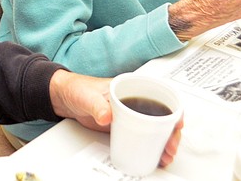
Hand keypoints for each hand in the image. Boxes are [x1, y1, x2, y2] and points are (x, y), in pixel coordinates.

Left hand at [48, 70, 183, 164]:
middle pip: (162, 115)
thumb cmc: (76, 88)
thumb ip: (97, 105)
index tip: (178, 122)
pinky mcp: (124, 125)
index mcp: (131, 85)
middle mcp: (134, 99)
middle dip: (171, 131)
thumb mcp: (87, 96)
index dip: (173, 108)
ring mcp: (131, 113)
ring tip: (166, 154)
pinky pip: (143, 135)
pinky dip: (151, 145)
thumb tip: (107, 116)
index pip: (160, 94)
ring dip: (164, 141)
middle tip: (171, 145)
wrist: (62, 98)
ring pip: (155, 127)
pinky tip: (155, 154)